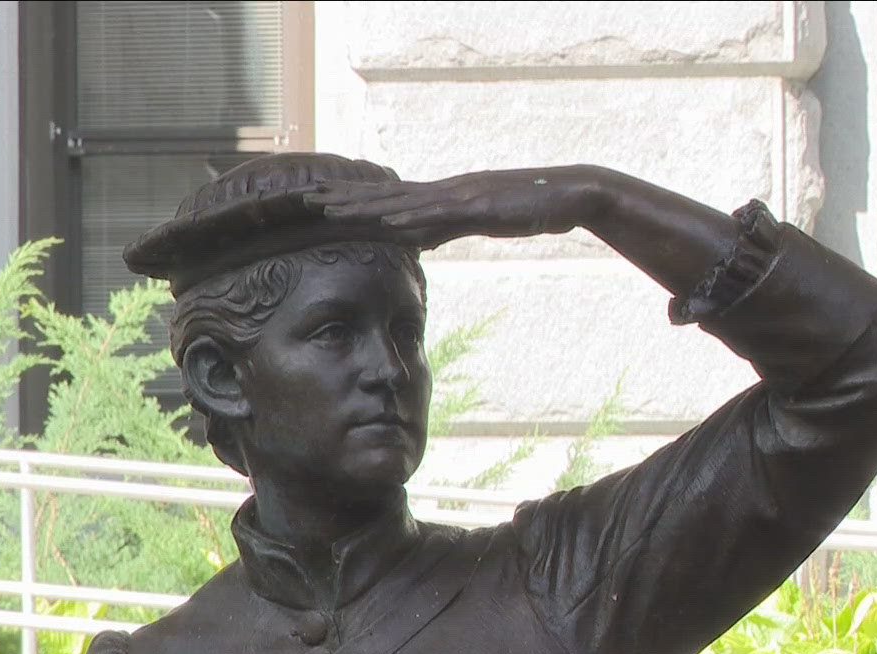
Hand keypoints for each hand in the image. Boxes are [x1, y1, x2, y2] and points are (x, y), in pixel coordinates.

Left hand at [302, 166, 608, 249]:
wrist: (570, 194)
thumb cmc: (528, 210)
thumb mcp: (477, 223)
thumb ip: (446, 228)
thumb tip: (417, 239)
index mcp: (445, 196)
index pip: (391, 199)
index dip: (355, 201)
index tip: (321, 203)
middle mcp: (447, 191)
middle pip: (386, 196)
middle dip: (345, 199)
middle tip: (306, 199)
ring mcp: (462, 196)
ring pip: (404, 203)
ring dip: (365, 207)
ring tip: (330, 209)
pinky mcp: (480, 206)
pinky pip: (440, 215)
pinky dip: (412, 219)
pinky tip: (387, 223)